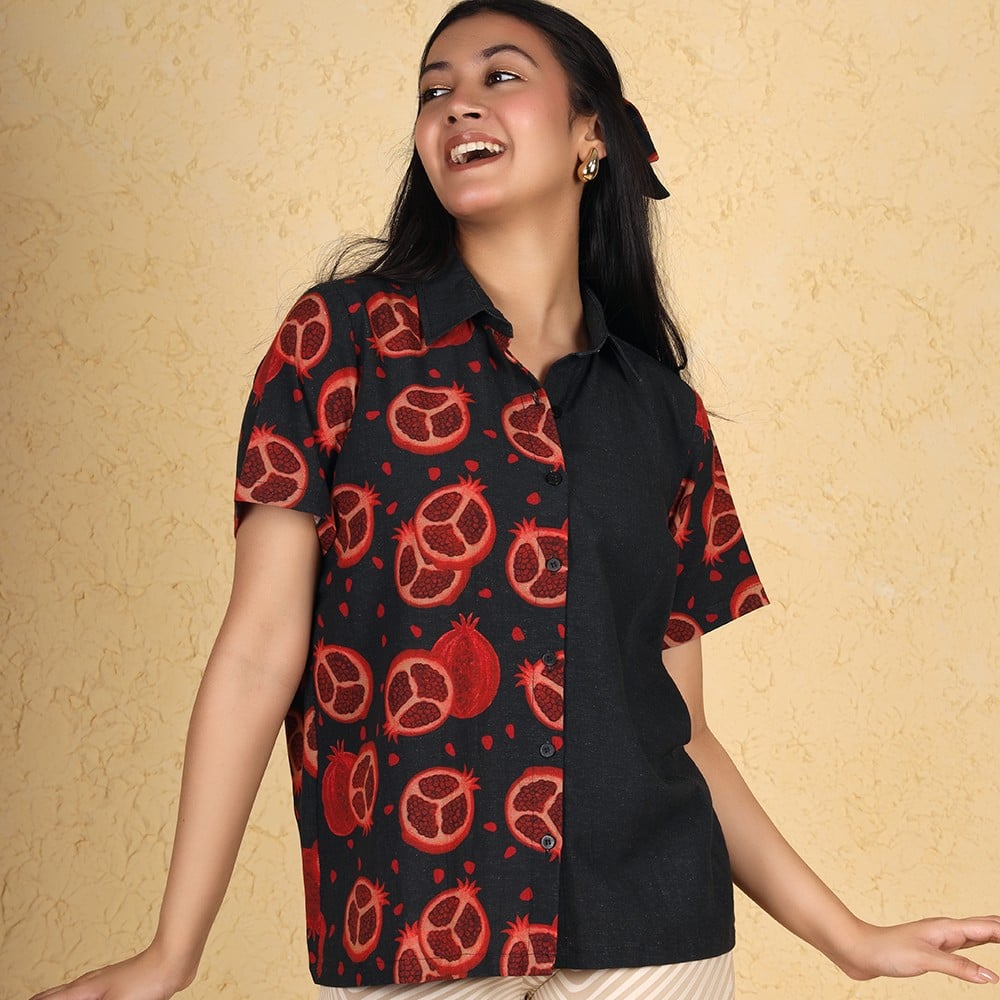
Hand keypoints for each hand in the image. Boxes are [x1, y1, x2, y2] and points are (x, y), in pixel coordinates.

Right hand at [27, 945, 194, 999]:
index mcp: (84, 990)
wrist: (174, 960)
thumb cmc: (147, 980)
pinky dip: (75, 997)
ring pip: (70, 992)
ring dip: (58, 998)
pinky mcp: (117, 985)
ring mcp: (103, 982)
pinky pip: (88, 993)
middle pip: (54, 994)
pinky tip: (84, 999)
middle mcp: (88, 984)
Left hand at [835, 916, 999, 983]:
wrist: (860, 951)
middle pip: (986, 926)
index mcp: (948, 928)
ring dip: (997, 936)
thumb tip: (992, 978)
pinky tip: (984, 958)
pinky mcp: (934, 951)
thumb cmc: (888, 951)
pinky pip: (965, 947)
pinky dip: (981, 949)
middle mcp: (947, 930)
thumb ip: (958, 967)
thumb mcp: (926, 959)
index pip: (989, 927)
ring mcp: (941, 940)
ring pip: (977, 935)